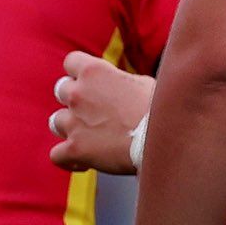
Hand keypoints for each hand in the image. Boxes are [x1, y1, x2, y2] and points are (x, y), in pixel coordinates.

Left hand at [49, 50, 152, 172]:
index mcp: (94, 72)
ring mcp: (74, 122)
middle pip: (61, 90)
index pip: (71, 62)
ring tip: (90, 137)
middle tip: (95, 112)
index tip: (91, 83)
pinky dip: (68, 159)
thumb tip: (116, 82)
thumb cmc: (163, 110)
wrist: (169, 140)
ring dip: (70, 127)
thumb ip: (119, 81)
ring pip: (56, 121)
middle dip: (75, 100)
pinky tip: (83, 162)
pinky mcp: (76, 149)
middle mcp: (78, 94)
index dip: (80, 73)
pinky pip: (57, 155)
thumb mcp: (142, 83)